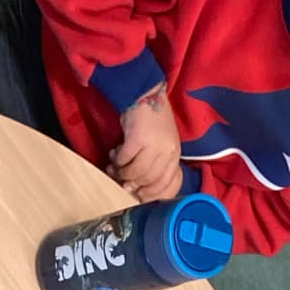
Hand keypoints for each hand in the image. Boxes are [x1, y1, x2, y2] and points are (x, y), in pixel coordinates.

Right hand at [108, 85, 182, 203]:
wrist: (145, 93)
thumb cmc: (151, 121)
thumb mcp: (160, 144)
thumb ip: (153, 165)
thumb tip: (134, 188)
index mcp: (175, 154)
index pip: (167, 185)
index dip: (151, 195)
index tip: (138, 196)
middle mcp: (168, 151)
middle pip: (149, 181)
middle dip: (132, 184)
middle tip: (120, 180)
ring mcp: (154, 145)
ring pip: (136, 173)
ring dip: (122, 173)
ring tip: (115, 167)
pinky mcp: (138, 139)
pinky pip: (125, 159)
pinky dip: (117, 160)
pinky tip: (114, 154)